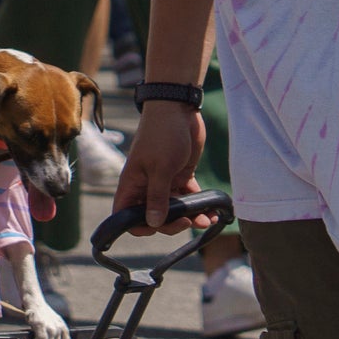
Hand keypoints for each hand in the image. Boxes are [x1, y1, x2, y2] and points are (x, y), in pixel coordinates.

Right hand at [115, 100, 207, 233]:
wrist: (178, 110)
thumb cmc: (162, 136)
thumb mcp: (160, 169)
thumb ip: (158, 197)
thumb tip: (154, 223)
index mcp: (132, 184)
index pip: (125, 214)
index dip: (137, 226)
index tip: (158, 228)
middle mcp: (146, 185)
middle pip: (153, 216)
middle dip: (172, 224)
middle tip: (188, 221)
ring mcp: (164, 181)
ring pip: (174, 209)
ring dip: (190, 217)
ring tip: (206, 220)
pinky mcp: (181, 176)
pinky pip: (188, 197)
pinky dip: (200, 206)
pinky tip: (213, 210)